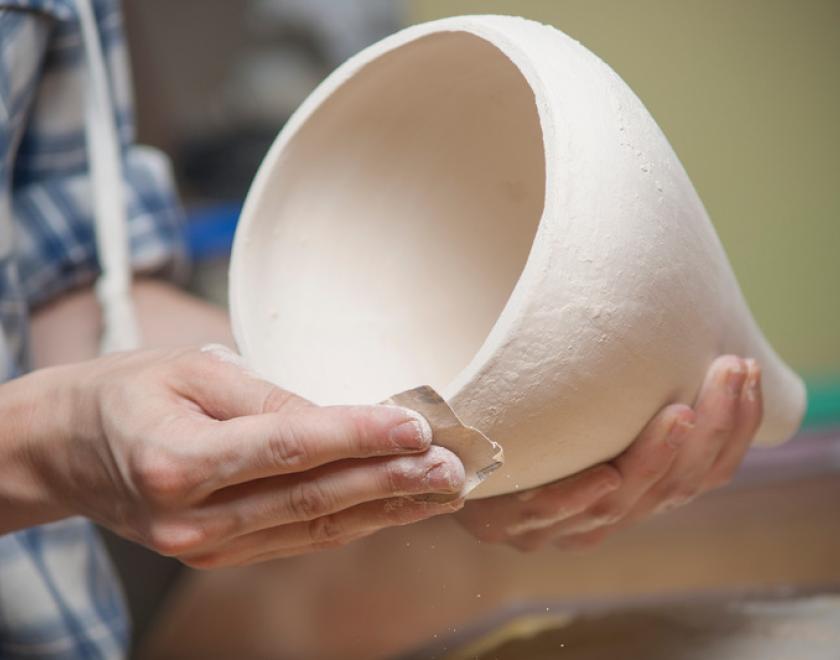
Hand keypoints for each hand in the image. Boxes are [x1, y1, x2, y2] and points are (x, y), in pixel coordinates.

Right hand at [8, 346, 464, 565]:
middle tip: (453, 468)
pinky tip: (396, 507)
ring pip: (315, 528)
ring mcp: (205, 547)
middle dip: (390, 482)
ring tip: (444, 491)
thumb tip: (341, 419)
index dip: (358, 436)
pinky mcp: (219, 555)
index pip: (288, 447)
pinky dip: (353, 522)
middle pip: (312, 498)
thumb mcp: (190, 370)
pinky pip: (299, 538)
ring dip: (386, 510)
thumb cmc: (127, 393)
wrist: (67, 449)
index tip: (417, 426)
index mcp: (176, 461)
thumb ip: (265, 398)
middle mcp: (191, 518)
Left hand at [455, 355, 761, 550]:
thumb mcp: (588, 397)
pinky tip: (605, 477)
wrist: (453, 451)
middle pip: (675, 487)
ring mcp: (558, 524)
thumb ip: (630, 385)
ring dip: (654, 460)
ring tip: (678, 413)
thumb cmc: (531, 416)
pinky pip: (546, 513)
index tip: (744, 370)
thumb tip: (678, 325)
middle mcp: (606, 512)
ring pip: (621, 505)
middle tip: (725, 373)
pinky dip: (577, 497)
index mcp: (637, 489)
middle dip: (709, 432)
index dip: (734, 428)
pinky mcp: (506, 522)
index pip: (703, 471)